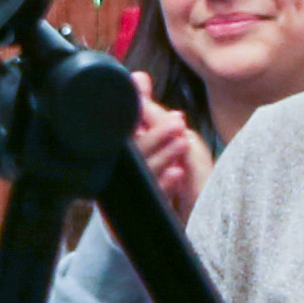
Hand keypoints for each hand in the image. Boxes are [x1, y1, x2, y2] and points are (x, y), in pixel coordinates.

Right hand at [128, 79, 208, 223]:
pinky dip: (164, 184)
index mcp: (125, 152)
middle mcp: (122, 172)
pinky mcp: (133, 217)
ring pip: (141, 173)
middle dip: (155, 135)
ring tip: (181, 143)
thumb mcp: (160, 140)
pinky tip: (177, 173)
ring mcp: (127, 195)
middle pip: (131, 151)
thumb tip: (139, 77)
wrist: (164, 225)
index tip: (146, 103)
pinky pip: (149, 198)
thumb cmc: (160, 177)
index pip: (125, 129)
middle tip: (176, 122)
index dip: (135, 115)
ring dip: (162, 156)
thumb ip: (147, 110)